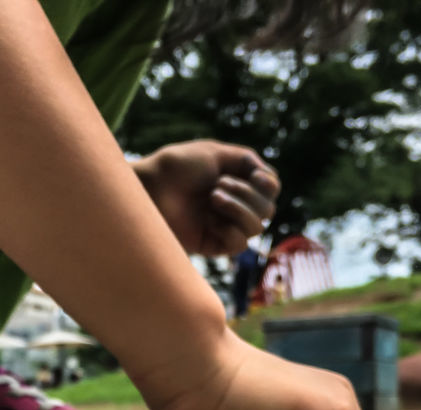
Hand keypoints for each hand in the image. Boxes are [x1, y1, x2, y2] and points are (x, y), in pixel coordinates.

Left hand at [133, 140, 279, 255]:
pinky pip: (239, 244)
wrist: (150, 188)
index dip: (269, 184)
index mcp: (235, 182)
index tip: (255, 176)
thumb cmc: (176, 167)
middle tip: (217, 185)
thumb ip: (247, 161)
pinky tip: (209, 220)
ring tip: (212, 198)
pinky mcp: (212, 245)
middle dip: (248, 194)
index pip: (270, 190)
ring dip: (239, 208)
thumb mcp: (215, 153)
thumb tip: (270, 180)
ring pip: (256, 227)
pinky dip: (229, 229)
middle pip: (268, 209)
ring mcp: (222, 226)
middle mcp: (232, 205)